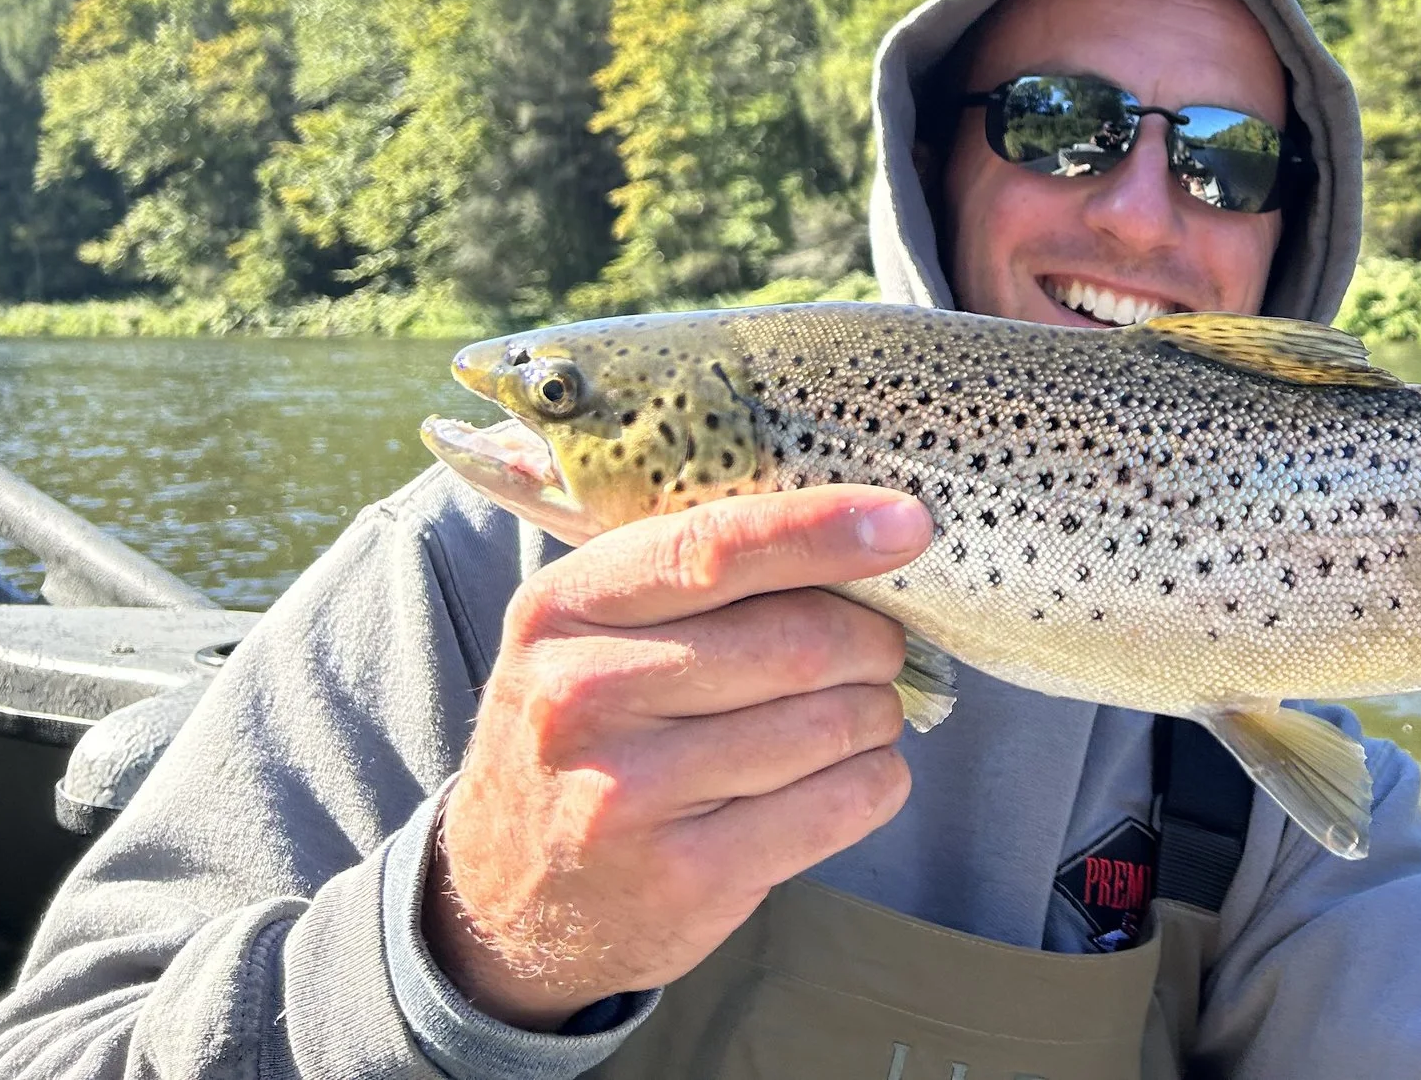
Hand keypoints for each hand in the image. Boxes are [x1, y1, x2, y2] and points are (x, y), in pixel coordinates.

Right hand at [425, 487, 933, 1028]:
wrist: (512, 897)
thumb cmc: (589, 732)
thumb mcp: (595, 634)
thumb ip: (698, 574)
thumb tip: (866, 529)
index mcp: (562, 608)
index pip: (714, 548)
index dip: (823, 529)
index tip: (908, 523)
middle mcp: (583, 696)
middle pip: (799, 641)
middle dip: (871, 640)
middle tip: (876, 649)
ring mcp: (629, 795)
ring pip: (834, 722)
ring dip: (877, 713)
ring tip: (854, 715)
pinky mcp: (686, 877)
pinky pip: (843, 802)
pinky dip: (877, 779)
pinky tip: (847, 775)